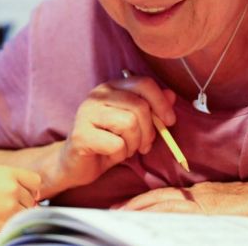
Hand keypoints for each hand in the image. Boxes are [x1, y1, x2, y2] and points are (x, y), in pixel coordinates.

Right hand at [0, 166, 40, 232]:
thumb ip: (13, 180)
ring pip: (26, 213)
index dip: (30, 189)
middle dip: (22, 203)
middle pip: (32, 199)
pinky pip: (17, 223)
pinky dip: (9, 223)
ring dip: (17, 214)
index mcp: (9, 173)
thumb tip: (36, 197)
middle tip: (2, 204)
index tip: (24, 194)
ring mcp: (9, 206)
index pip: (35, 181)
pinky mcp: (4, 222)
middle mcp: (12, 188)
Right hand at [55, 74, 176, 189]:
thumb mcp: (133, 124)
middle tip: (145, 145)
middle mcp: (97, 96)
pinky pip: (116, 144)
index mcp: (111, 88)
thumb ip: (150, 108)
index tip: (169, 122)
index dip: (161, 103)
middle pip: (139, 106)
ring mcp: (86, 113)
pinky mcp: (81, 135)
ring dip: (134, 143)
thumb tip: (171, 95)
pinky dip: (120, 154)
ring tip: (125, 149)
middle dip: (149, 131)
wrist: (76, 164)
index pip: (143, 83)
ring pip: (129, 124)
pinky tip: (111, 154)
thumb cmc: (107, 141)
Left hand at [118, 181, 247, 215]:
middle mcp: (202, 197)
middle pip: (161, 199)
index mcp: (205, 195)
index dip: (144, 201)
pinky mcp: (214, 213)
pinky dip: (163, 216)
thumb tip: (195, 220)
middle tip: (114, 213)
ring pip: (166, 205)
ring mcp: (207, 205)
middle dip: (136, 206)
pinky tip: (149, 223)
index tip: (125, 208)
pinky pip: (183, 214)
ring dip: (142, 211)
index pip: (167, 197)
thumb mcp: (232, 208)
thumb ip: (211, 211)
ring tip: (121, 218)